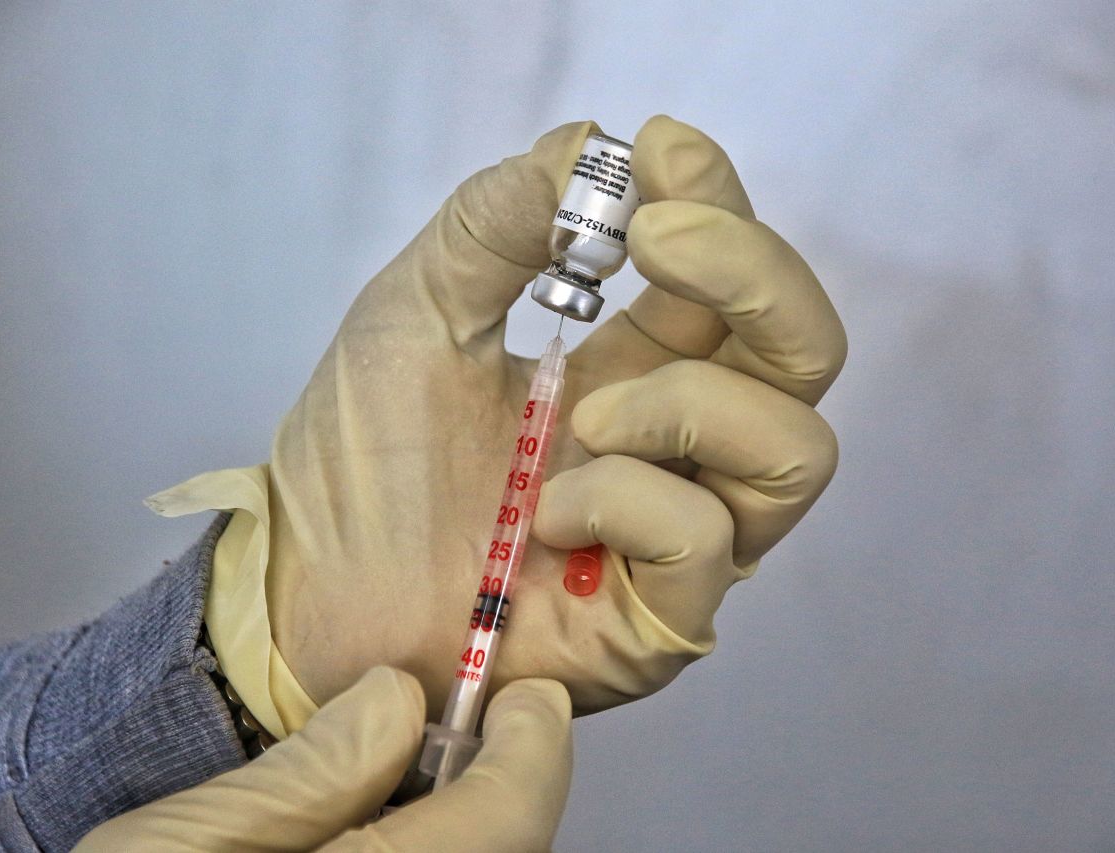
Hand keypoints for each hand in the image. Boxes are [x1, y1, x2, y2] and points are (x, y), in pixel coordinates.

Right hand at [75, 668, 571, 851]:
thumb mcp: (193, 844)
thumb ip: (312, 771)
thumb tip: (398, 697)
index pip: (510, 814)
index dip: (534, 743)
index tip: (530, 694)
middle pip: (506, 848)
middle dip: (499, 785)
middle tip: (468, 725)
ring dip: (470, 826)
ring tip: (414, 776)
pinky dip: (437, 851)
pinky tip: (379, 835)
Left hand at [267, 116, 844, 714]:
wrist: (307, 586)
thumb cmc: (363, 455)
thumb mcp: (417, 307)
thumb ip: (497, 220)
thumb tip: (594, 146)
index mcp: (639, 367)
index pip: (736, 279)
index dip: (724, 201)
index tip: (660, 151)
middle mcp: (680, 448)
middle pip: (806, 354)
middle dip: (755, 274)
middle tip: (651, 237)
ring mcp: (679, 537)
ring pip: (793, 449)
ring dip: (691, 401)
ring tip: (582, 414)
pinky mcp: (657, 621)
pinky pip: (706, 540)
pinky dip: (629, 503)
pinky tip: (543, 514)